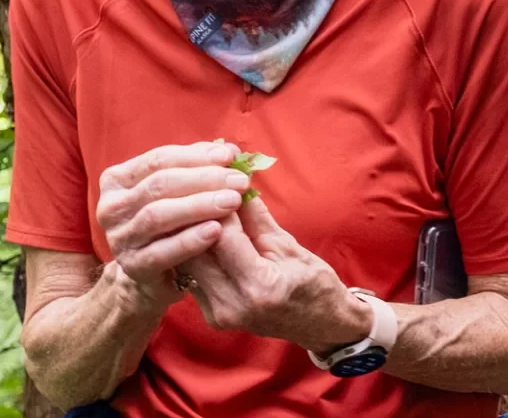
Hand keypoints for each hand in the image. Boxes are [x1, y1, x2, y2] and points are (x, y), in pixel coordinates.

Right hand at [96, 141, 250, 311]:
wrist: (154, 271)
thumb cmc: (171, 221)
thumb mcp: (179, 190)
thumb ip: (198, 166)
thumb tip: (228, 150)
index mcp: (117, 179)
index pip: (158, 159)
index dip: (196, 156)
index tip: (230, 156)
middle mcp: (111, 207)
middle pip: (160, 185)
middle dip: (204, 179)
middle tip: (240, 181)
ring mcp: (120, 239)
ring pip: (159, 215)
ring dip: (200, 206)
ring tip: (233, 201)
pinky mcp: (133, 267)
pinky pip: (163, 252)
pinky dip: (190, 239)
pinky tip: (216, 231)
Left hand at [179, 198, 372, 354]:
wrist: (320, 324)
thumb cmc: (313, 283)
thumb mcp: (288, 244)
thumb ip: (255, 216)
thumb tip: (234, 183)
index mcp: (260, 286)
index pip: (222, 237)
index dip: (217, 205)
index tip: (217, 182)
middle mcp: (233, 305)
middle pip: (196, 251)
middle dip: (197, 217)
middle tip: (200, 190)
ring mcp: (219, 315)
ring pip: (187, 264)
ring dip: (190, 234)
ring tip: (197, 207)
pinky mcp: (211, 316)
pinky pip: (192, 277)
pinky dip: (194, 252)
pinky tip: (198, 232)